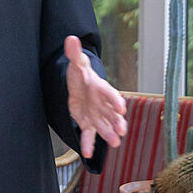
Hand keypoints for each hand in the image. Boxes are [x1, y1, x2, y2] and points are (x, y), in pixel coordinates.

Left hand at [64, 35, 127, 157]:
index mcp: (101, 88)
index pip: (110, 94)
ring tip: (115, 143)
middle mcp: (102, 104)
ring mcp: (96, 115)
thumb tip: (71, 38)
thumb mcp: (76, 64)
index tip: (121, 108)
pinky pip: (89, 135)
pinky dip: (88, 144)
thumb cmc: (81, 74)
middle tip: (122, 130)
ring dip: (109, 135)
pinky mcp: (87, 124)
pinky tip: (87, 154)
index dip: (115, 100)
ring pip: (104, 126)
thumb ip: (74, 53)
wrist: (79, 87)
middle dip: (116, 122)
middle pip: (111, 114)